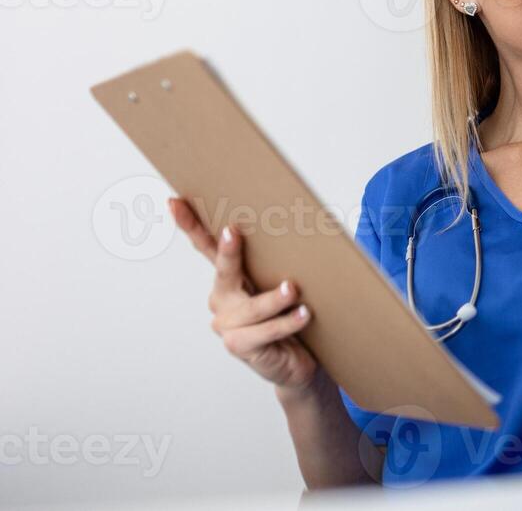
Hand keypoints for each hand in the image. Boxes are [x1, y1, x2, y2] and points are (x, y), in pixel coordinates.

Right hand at [167, 197, 319, 394]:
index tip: (175, 201)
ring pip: (252, 307)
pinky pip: (266, 331)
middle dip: (228, 251)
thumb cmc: (291, 314)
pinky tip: (303, 314)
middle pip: (223, 271)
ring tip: (292, 288)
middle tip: (234, 231)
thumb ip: (280, 260)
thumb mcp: (284, 283)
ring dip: (274, 297)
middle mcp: (223, 299)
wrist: (297, 361)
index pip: (207, 247)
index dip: (190, 225)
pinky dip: (286, 322)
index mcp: (230, 278)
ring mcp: (227, 324)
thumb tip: (301, 220)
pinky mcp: (239, 346)